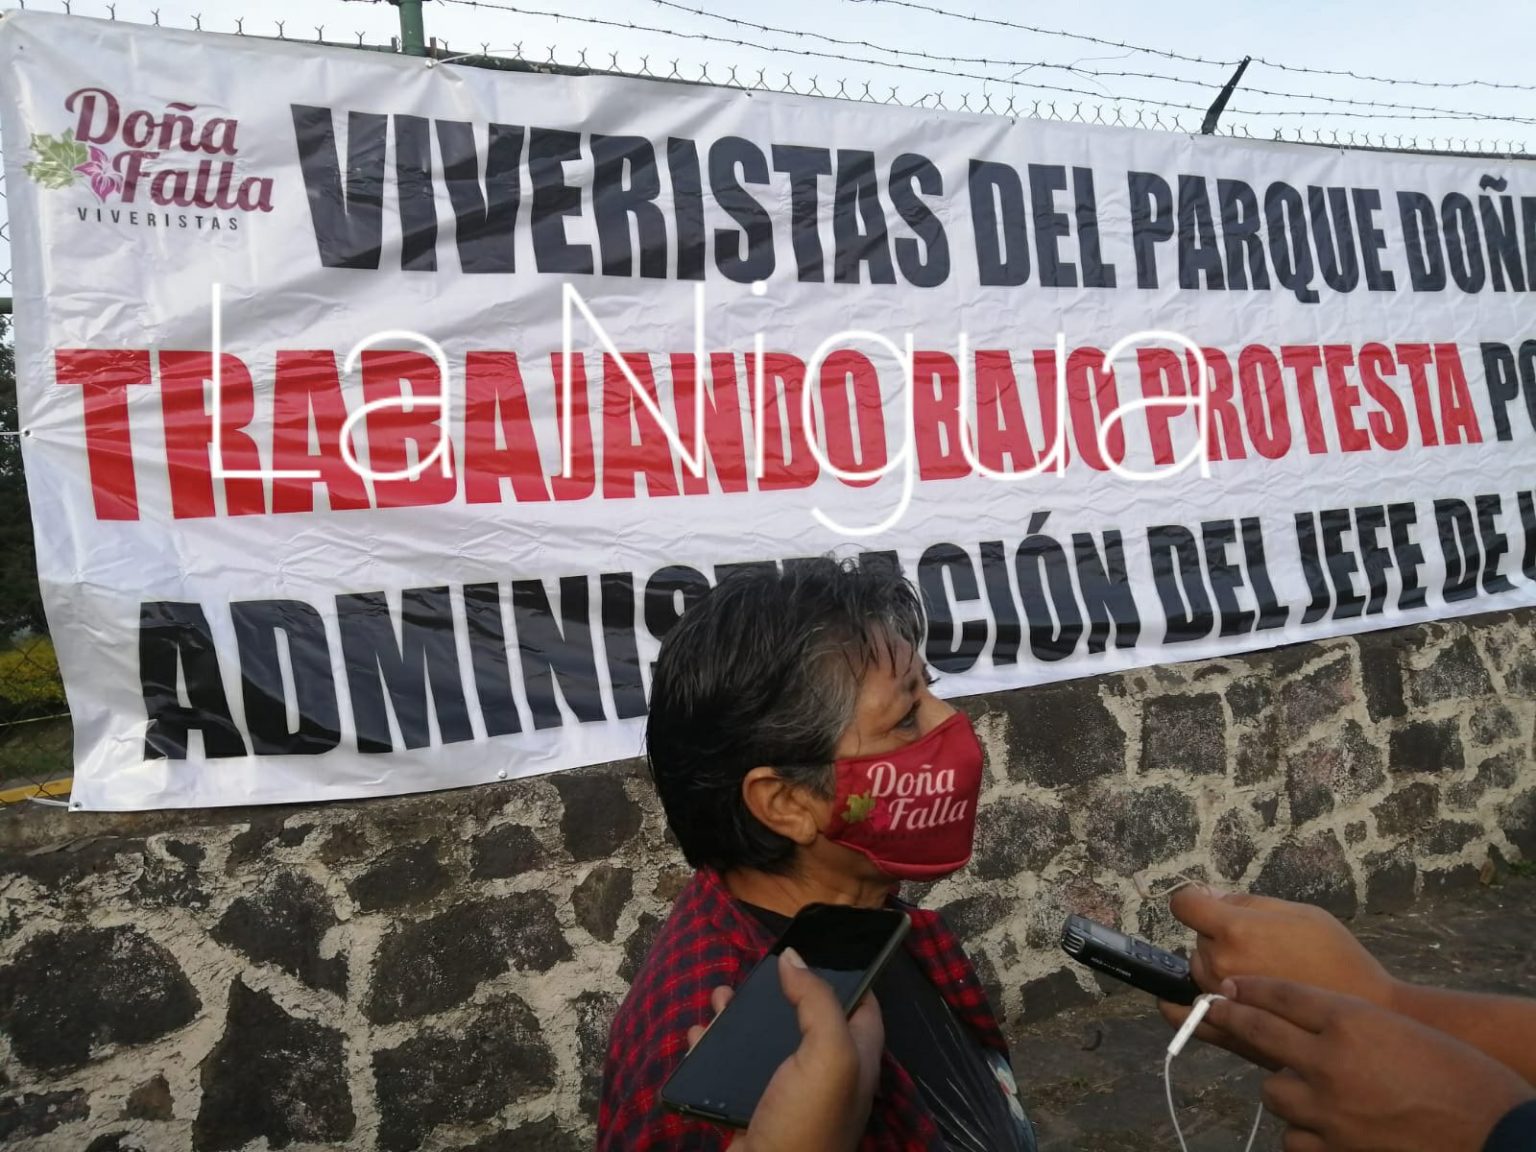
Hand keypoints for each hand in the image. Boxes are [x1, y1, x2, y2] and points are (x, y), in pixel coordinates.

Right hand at [687, 949, 883, 1151]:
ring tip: (718, 997)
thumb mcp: (828, 1055)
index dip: (846, 974)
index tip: (816, 947)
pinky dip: (714, 1049)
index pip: (863, 1004)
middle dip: (778, 991)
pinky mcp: (752, 1108)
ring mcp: (787, 1092)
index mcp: (856, 1058)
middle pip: (805, 1017)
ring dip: (740, 1017)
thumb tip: (793, 957)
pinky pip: (731, 1069)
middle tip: (752, 973)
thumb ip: (816, 1001)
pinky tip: (698, 1035)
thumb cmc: (808, 1122)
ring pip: (764, 1041)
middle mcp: (825, 1073)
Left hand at [1158, 887, 1394, 1065]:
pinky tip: (1176, 1000)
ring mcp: (1221, 1000)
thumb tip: (1210, 896)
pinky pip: (1187, 1016)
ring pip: (1198, 971)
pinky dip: (1180, 1005)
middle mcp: (1220, 964)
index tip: (1205, 901)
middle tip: (1259, 946)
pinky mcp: (1228, 1029)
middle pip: (1198, 940)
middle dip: (1218, 937)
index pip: (1185, 904)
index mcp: (1235, 930)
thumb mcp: (1298, 912)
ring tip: (1258, 974)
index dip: (1194, 898)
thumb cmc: (1336, 956)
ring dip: (1215, 968)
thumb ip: (1247, 903)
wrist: (1365, 1013)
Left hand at [1208, 977, 1534, 1151]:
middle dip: (1230, 1018)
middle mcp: (1331, 1060)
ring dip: (1285, 1089)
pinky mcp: (1334, 1150)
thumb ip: (1349, 1023)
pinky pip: (1294, 1138)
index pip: (1283, 995)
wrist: (1495, 1133)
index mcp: (1352, 1021)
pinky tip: (1321, 1128)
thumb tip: (1305, 1024)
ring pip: (1273, 1092)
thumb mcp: (1401, 1031)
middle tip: (1212, 1009)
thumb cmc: (1461, 1077)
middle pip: (1259, 1031)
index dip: (1251, 988)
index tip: (1229, 985)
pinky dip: (1304, 1133)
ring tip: (1307, 1089)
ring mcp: (1328, 1109)